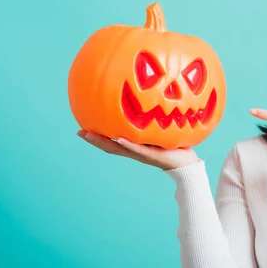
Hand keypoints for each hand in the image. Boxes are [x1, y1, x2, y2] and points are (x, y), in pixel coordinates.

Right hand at [77, 130, 200, 170]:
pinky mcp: (152, 155)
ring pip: (119, 148)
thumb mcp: (159, 132)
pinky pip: (137, 149)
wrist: (186, 163)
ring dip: (104, 142)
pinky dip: (128, 145)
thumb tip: (147, 104)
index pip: (112, 142)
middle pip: (110, 146)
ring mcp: (142, 154)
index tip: (82, 129)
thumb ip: (151, 122)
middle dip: (94, 140)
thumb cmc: (174, 146)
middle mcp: (135, 151)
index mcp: (134, 146)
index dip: (97, 137)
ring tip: (90, 135)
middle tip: (80, 132)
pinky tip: (119, 139)